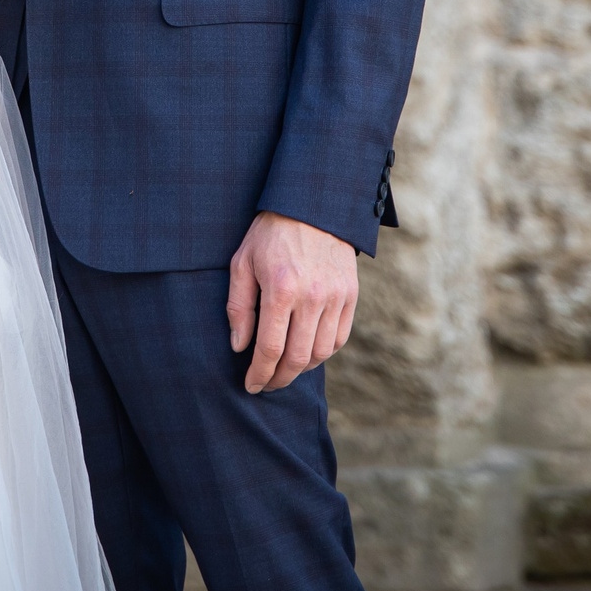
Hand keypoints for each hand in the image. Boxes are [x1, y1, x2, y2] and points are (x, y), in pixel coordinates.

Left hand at [226, 211, 357, 392]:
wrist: (312, 204)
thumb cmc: (270, 234)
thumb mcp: (242, 262)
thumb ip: (239, 307)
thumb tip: (240, 347)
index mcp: (281, 289)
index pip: (270, 349)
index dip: (259, 374)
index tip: (251, 385)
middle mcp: (312, 296)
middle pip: (297, 358)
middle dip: (278, 379)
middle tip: (266, 384)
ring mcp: (336, 296)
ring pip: (320, 353)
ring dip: (301, 370)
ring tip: (285, 369)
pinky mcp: (350, 294)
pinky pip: (339, 337)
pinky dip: (323, 353)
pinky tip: (307, 352)